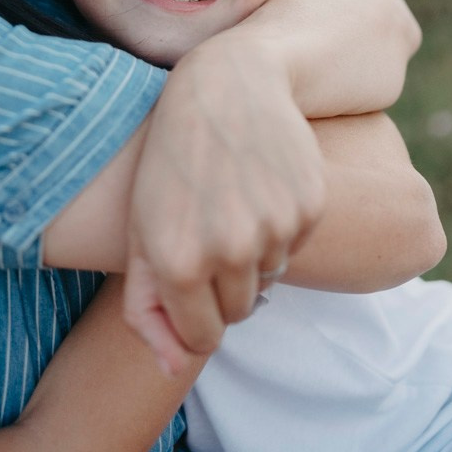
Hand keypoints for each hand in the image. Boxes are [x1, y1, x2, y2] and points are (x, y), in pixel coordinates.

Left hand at [123, 34, 324, 372]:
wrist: (226, 84)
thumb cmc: (170, 158)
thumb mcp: (141, 230)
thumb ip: (146, 309)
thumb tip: (172, 368)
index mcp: (179, 263)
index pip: (202, 338)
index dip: (195, 314)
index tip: (189, 279)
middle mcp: (230, 250)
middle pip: (241, 312)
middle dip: (224, 284)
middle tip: (208, 228)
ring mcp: (275, 227)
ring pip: (271, 276)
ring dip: (254, 251)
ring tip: (232, 197)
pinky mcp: (310, 204)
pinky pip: (298, 242)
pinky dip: (282, 223)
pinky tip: (260, 181)